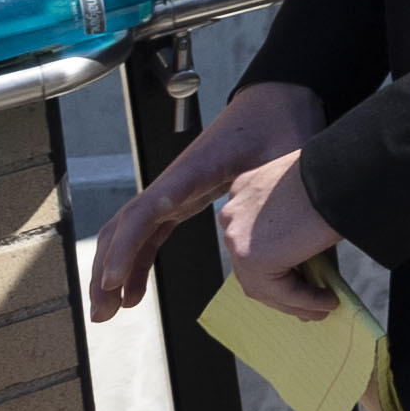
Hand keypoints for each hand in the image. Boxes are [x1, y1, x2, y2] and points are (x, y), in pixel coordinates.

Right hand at [88, 79, 323, 317]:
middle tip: (102, 312)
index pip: (145, 212)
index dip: (126, 248)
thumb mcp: (287, 154)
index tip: (112, 280)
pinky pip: (150, 232)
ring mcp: (175, 190)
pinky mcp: (184, 197)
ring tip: (108, 310)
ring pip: (130, 233)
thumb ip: (288, 190)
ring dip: (114, 270)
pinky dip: (137, 261)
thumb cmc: (283, 121)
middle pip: (124, 228)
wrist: (280, 99)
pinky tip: (134, 291)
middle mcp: (175, 182)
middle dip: (107, 270)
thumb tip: (307, 231)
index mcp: (192, 171)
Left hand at [218, 151, 348, 318]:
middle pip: (250, 266)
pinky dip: (305, 301)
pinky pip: (281, 290)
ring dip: (294, 302)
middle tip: (308, 305)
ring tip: (322, 308)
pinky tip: (328, 301)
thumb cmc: (336, 176)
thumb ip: (295, 222)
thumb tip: (308, 262)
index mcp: (244, 191)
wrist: (343, 171)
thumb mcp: (307, 194)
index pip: (252, 240)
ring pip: (262, 284)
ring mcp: (237, 236)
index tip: (298, 281)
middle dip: (281, 290)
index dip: (275, 265)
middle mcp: (233, 212)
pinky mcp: (252, 257)